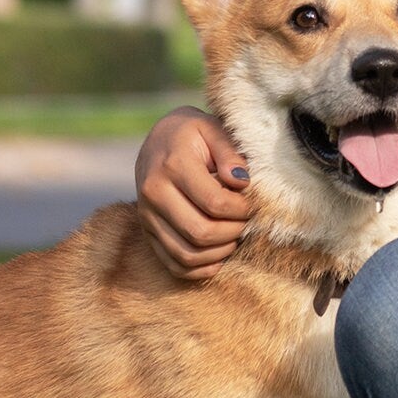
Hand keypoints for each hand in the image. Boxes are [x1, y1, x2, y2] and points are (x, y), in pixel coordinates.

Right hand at [135, 107, 251, 281]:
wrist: (158, 139)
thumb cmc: (193, 134)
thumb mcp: (212, 128)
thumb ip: (229, 152)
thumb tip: (241, 181)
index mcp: (173, 166)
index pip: (214, 203)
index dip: (240, 210)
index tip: (250, 204)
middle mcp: (154, 193)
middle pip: (200, 233)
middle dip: (233, 233)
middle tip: (245, 223)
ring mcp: (147, 216)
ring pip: (186, 254)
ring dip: (218, 253)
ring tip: (234, 238)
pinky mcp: (146, 231)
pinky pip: (172, 264)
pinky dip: (198, 269)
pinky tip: (217, 257)